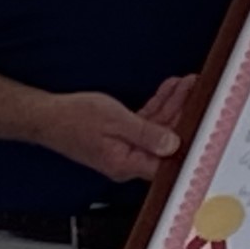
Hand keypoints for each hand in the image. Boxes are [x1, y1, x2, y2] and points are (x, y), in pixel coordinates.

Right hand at [37, 78, 190, 182]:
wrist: (47, 116)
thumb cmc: (73, 119)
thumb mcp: (114, 120)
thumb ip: (146, 133)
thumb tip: (172, 144)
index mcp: (127, 163)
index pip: (167, 160)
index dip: (187, 141)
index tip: (203, 122)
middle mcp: (128, 161)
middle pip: (165, 141)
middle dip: (182, 113)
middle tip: (196, 92)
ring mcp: (124, 149)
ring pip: (157, 129)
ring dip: (171, 106)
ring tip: (186, 85)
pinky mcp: (120, 138)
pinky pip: (145, 123)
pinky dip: (156, 107)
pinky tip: (167, 91)